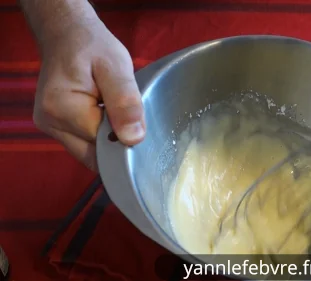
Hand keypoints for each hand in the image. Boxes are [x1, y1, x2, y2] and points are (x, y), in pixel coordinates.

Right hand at [33, 19, 145, 170]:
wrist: (68, 35)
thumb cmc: (92, 46)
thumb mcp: (116, 67)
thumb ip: (126, 102)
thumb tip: (133, 139)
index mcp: (63, 109)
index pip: (103, 145)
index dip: (125, 139)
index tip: (138, 123)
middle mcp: (50, 124)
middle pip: (94, 155)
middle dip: (116, 143)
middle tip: (129, 118)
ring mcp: (50, 128)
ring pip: (89, 152)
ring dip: (107, 140)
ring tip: (116, 113)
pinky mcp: (55, 127)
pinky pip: (84, 143)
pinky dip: (99, 136)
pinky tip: (107, 117)